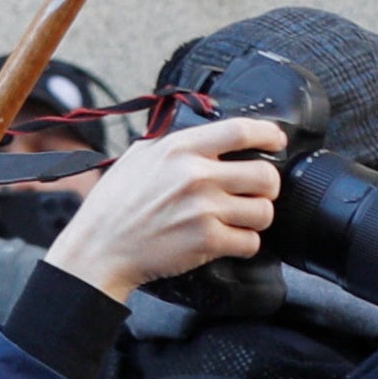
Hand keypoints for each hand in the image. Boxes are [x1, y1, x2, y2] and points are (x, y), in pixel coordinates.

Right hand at [46, 117, 285, 301]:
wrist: (100, 247)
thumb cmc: (116, 204)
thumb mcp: (140, 156)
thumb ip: (175, 142)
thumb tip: (208, 132)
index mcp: (180, 148)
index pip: (240, 131)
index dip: (269, 134)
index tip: (277, 141)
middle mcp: (195, 175)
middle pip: (265, 174)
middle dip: (266, 186)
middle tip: (254, 192)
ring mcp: (203, 209)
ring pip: (264, 211)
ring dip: (257, 218)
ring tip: (237, 219)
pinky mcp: (207, 240)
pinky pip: (252, 242)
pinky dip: (244, 244)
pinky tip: (227, 239)